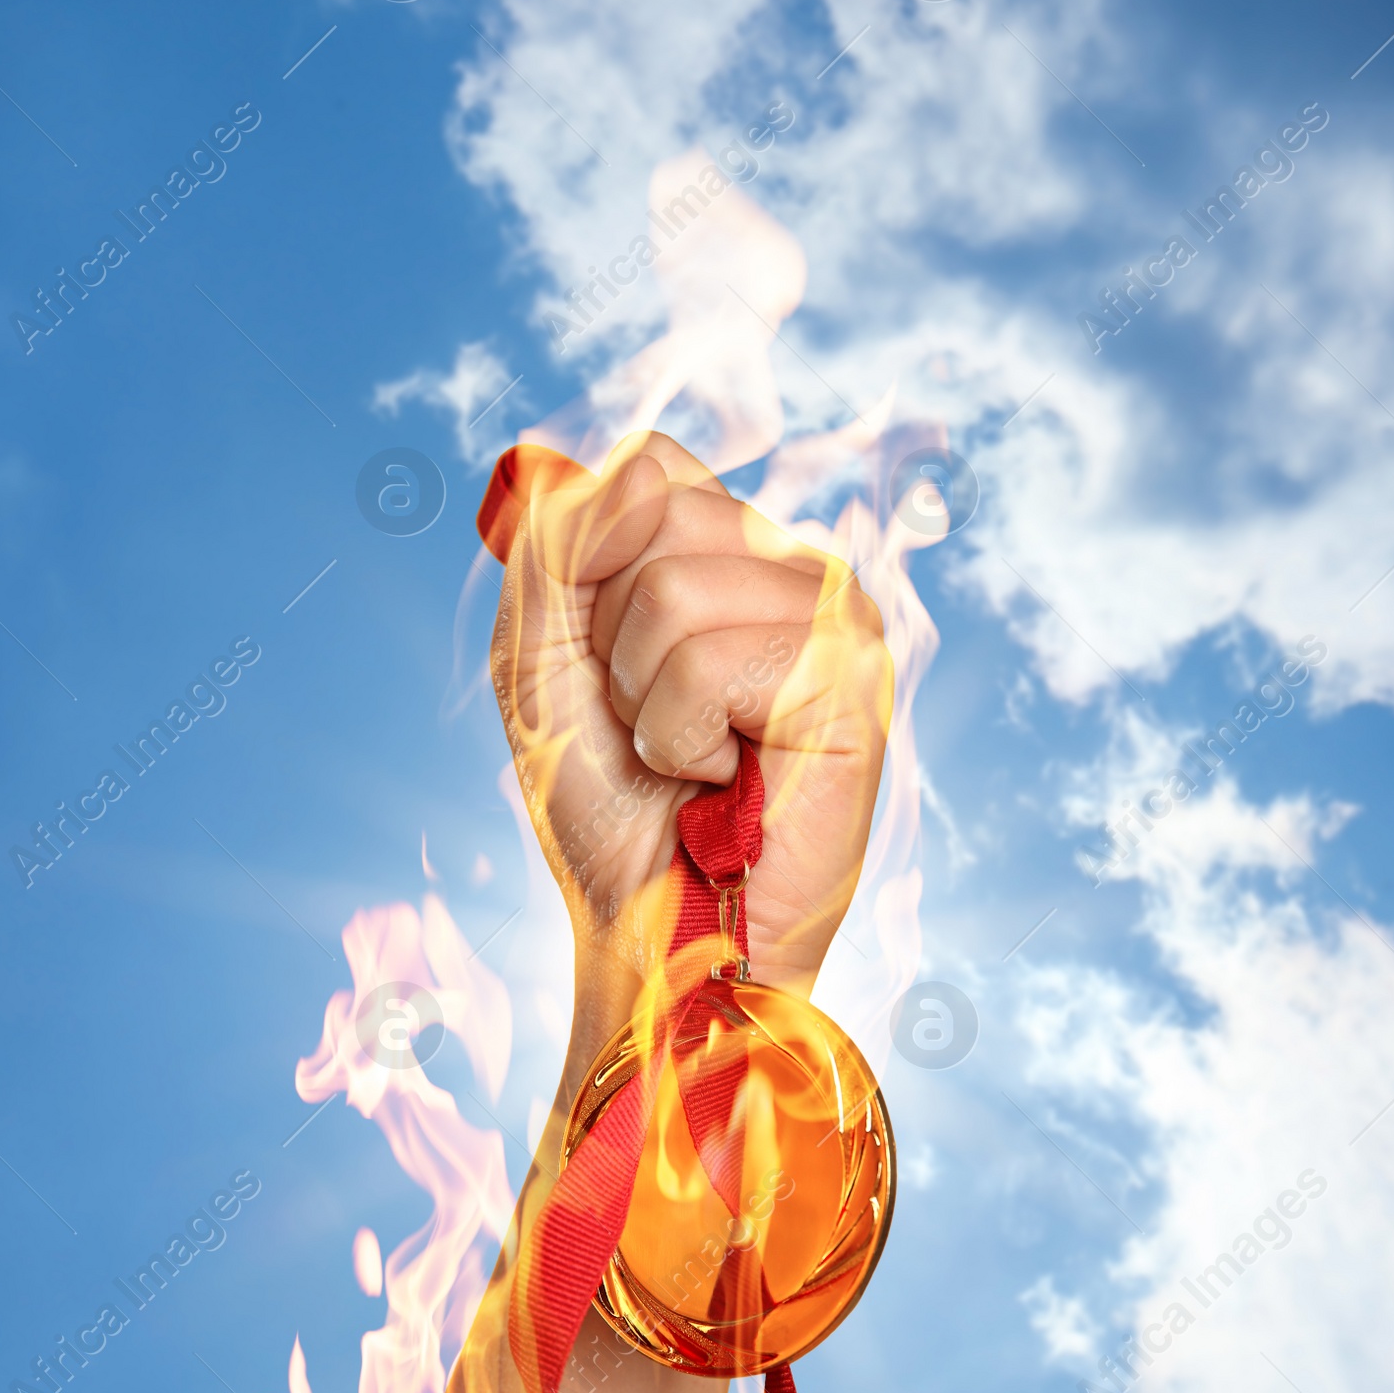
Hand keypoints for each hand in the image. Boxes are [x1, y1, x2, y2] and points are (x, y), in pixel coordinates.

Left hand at [487, 430, 892, 997]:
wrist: (655, 927)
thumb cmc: (610, 802)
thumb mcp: (538, 653)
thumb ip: (559, 543)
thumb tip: (641, 466)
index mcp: (738, 549)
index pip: (649, 465)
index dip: (592, 566)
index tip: (611, 661)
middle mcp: (800, 566)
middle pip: (657, 512)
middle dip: (612, 639)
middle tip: (658, 721)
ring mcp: (838, 616)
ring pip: (673, 589)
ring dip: (646, 700)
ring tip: (694, 758)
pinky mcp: (855, 680)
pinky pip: (709, 664)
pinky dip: (682, 739)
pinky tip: (729, 779)